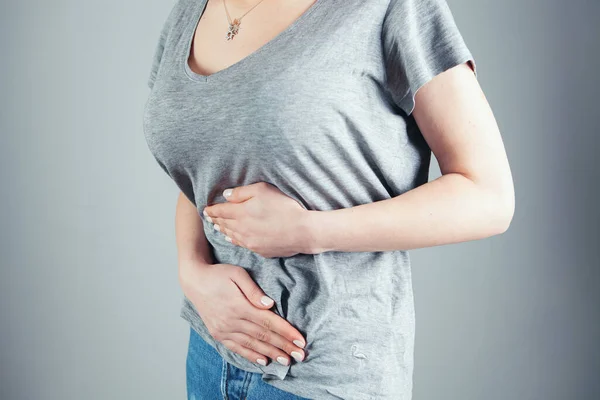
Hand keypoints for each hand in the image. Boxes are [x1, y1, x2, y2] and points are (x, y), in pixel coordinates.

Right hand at [179, 260, 306, 366]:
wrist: (195, 281)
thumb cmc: (219, 274)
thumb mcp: (237, 274)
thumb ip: (253, 290)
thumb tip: (269, 304)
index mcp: (238, 305)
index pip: (268, 321)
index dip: (286, 332)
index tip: (300, 339)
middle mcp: (231, 321)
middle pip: (263, 336)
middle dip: (283, 346)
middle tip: (300, 354)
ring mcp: (223, 330)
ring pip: (252, 345)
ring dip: (271, 353)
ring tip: (286, 360)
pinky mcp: (218, 334)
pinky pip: (237, 348)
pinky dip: (251, 356)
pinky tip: (264, 361)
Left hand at [202, 182, 313, 257]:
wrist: (302, 231)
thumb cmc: (284, 207)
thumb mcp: (263, 190)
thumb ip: (242, 192)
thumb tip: (226, 195)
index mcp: (241, 213)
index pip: (220, 211)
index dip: (212, 210)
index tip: (205, 209)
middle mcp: (242, 229)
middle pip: (224, 224)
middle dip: (216, 220)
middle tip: (209, 218)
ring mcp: (250, 242)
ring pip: (231, 235)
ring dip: (223, 230)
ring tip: (217, 227)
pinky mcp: (259, 250)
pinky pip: (242, 244)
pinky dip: (234, 239)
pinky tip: (232, 238)